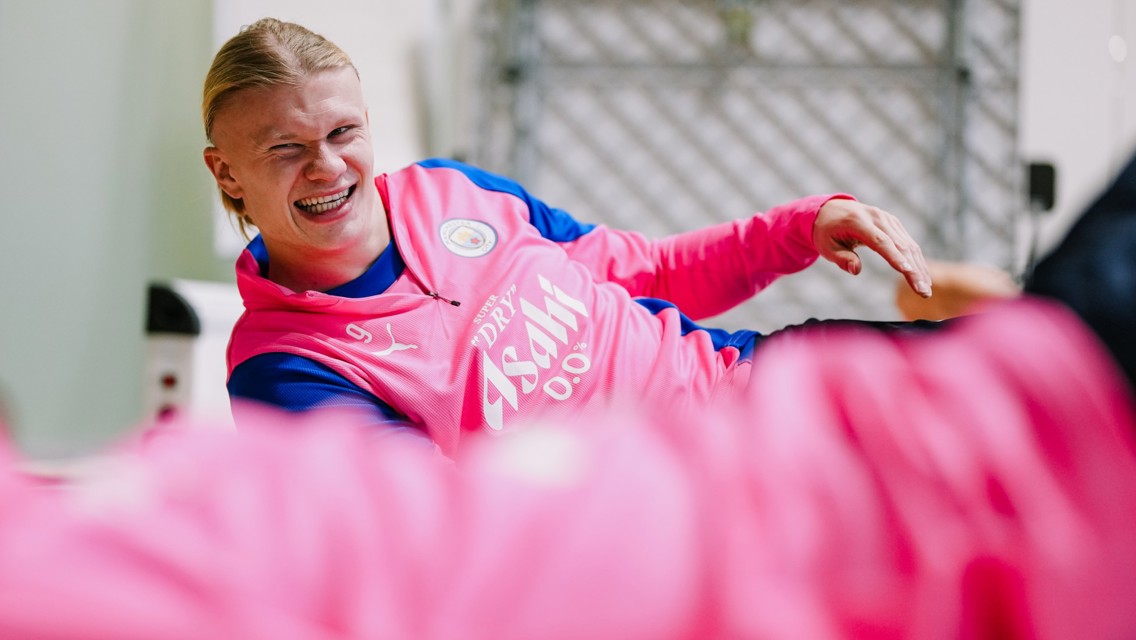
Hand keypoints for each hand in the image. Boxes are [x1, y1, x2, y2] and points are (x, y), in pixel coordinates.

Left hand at [813, 199, 931, 297]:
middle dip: (914, 269)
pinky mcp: (894, 224)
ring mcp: (888, 219)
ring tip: (926, 290)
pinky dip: (917, 260)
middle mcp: (877, 217)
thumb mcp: (826, 246)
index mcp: (858, 221)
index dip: (895, 257)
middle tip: (923, 292)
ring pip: (909, 245)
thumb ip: (841, 258)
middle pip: (900, 245)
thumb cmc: (827, 231)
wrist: (831, 209)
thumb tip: (856, 270)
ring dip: (920, 267)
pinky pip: (908, 243)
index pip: (880, 241)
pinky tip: (923, 277)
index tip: (908, 272)